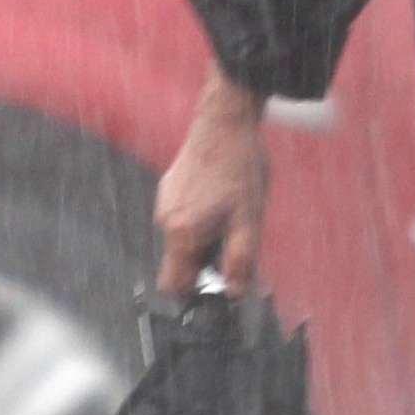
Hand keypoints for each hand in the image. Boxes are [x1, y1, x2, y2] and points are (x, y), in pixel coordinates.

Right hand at [155, 67, 270, 290]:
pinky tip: (222, 197)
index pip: (172, 285)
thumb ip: (241, 261)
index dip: (194, 291)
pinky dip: (200, 217)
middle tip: (235, 239)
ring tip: (232, 213)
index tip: (216, 283)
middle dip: (206, 260)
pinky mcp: (169, 187)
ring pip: (183, 238)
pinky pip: (182, 217)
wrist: (225, 122)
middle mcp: (165, 220)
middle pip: (180, 261)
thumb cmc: (238, 168)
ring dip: (206, 237)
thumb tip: (235, 292)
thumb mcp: (249, 220)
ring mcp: (165, 202)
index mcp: (182, 233)